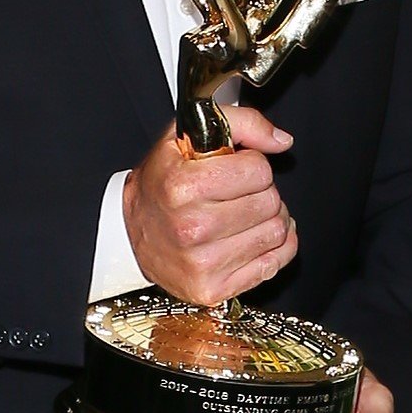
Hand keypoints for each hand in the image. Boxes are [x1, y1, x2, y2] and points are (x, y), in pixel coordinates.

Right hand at [121, 107, 296, 305]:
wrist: (130, 233)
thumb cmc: (161, 183)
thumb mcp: (186, 137)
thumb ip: (241, 123)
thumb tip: (281, 141)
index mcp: (183, 186)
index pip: (258, 169)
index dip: (252, 164)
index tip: (236, 168)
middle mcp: (192, 228)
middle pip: (270, 201)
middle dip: (263, 191)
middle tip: (240, 192)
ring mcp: (204, 263)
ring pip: (277, 232)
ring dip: (271, 218)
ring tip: (247, 213)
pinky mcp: (214, 289)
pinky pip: (274, 264)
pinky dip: (276, 247)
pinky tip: (257, 235)